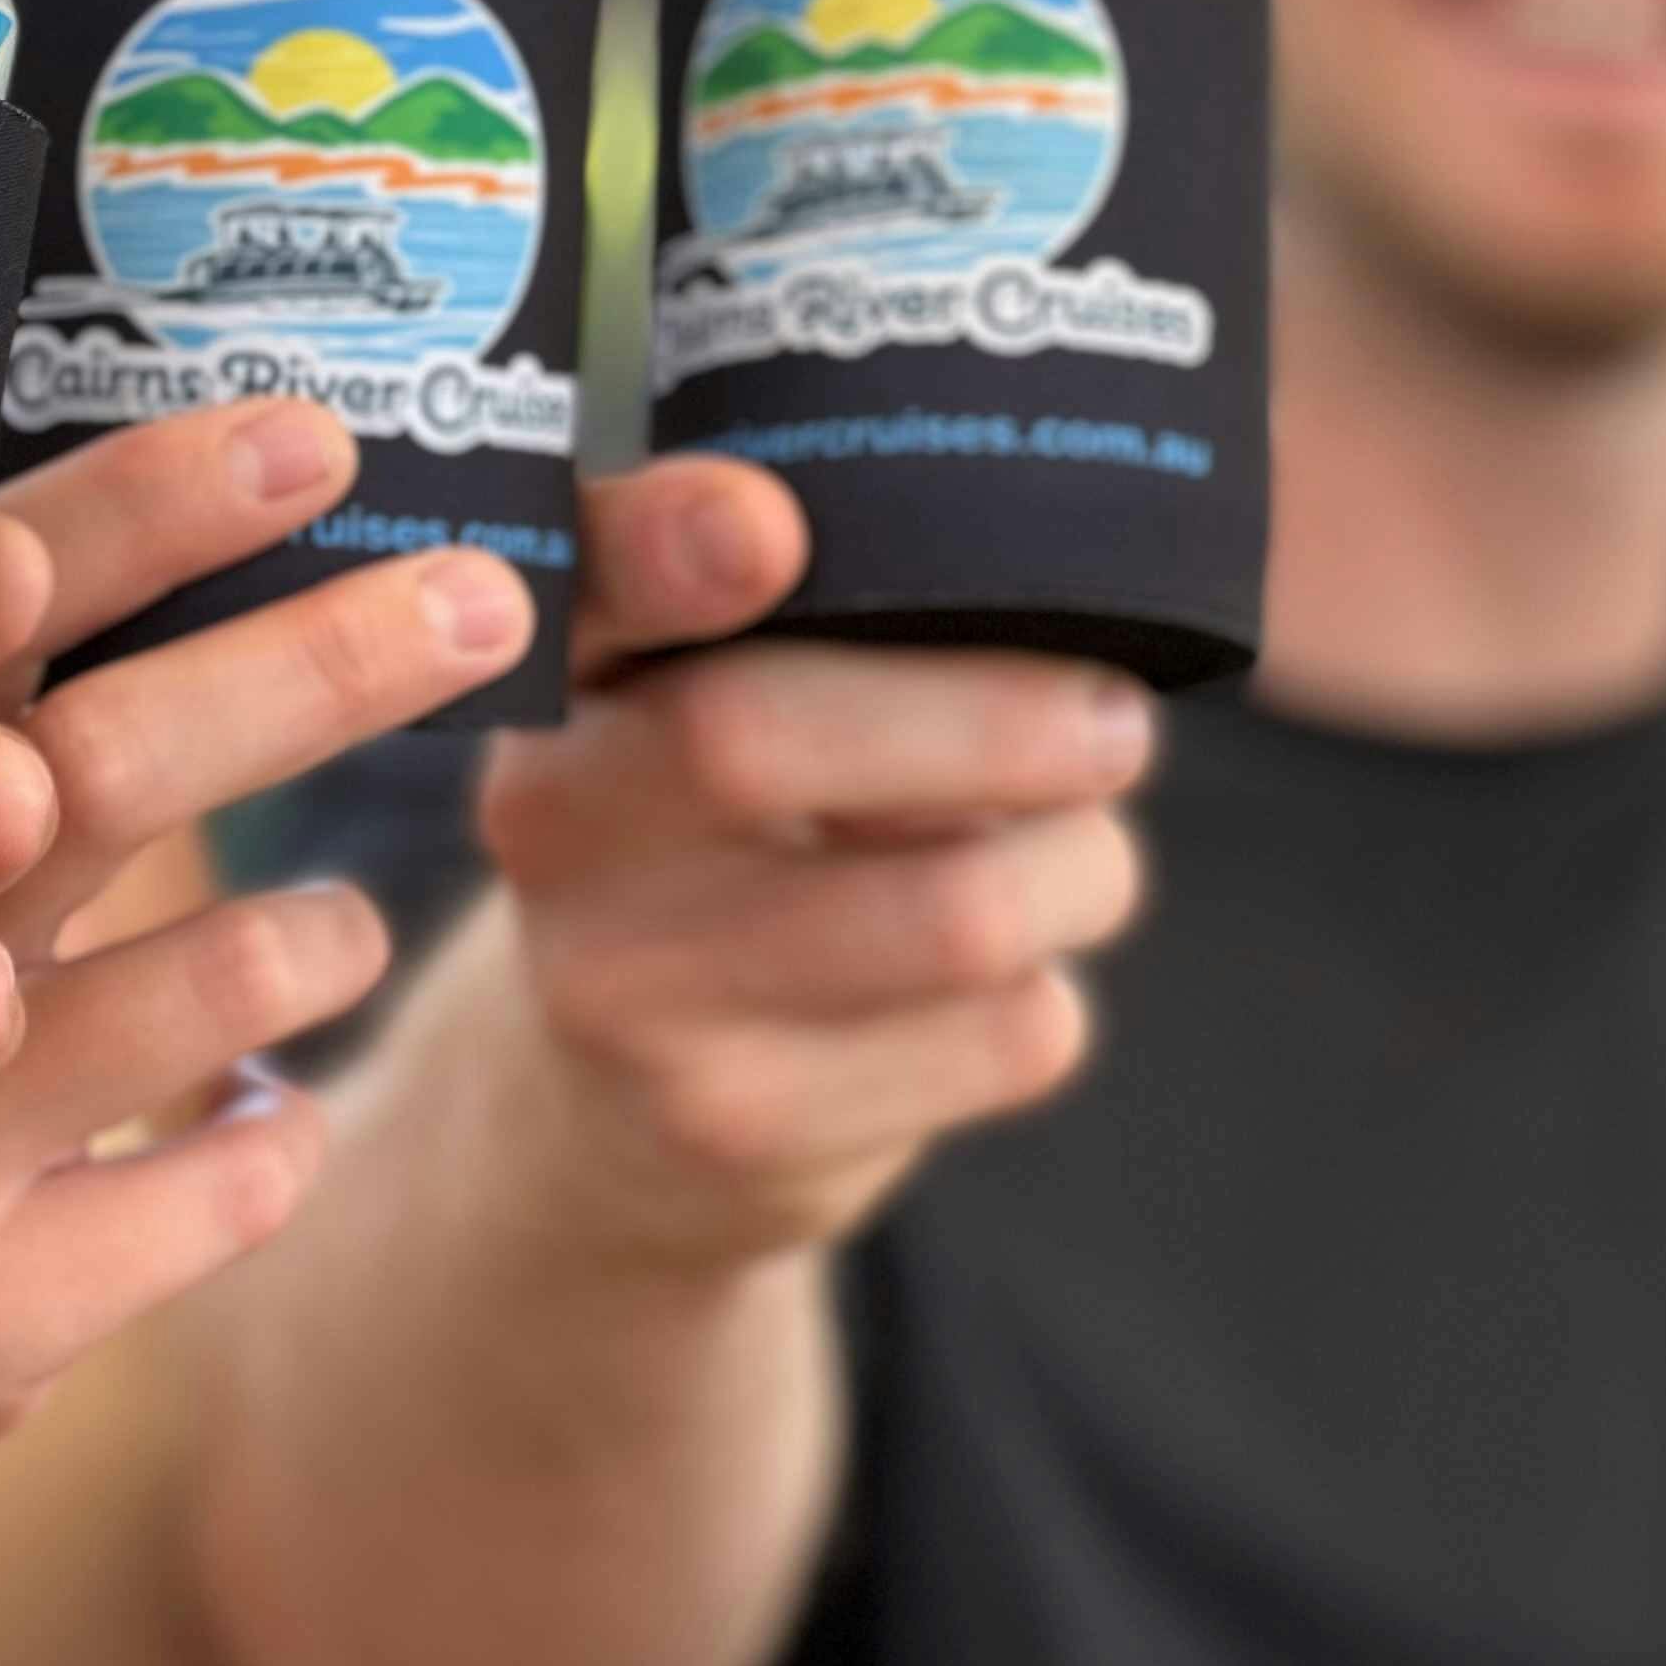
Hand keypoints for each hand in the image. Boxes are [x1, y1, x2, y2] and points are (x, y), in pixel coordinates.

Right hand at [0, 399, 537, 1640]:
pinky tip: (271, 1121)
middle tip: (482, 598)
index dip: (141, 517)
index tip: (313, 439)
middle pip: (107, 769)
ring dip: (310, 937)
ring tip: (351, 933)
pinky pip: (208, 1191)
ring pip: (193, 986)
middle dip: (311, 669)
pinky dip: (273, 1140)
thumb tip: (85, 558)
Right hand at [475, 457, 1155, 1271]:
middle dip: (997, 718)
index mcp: (561, 671)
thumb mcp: (691, 704)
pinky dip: (1048, 994)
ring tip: (1076, 851)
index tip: (767, 529)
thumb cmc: (720, 839)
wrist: (615, 1115)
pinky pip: (1006, 1038)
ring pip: (950, 913)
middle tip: (1111, 717)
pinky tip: (988, 987)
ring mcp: (632, 998)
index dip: (663, 544)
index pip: (581, 580)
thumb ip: (803, 611)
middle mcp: (553, 825)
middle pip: (760, 742)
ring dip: (1077, 867)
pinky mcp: (744, 1136)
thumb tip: (1043, 596)